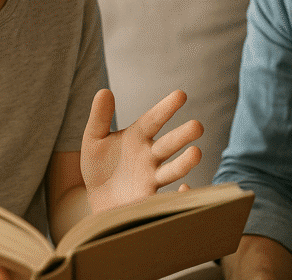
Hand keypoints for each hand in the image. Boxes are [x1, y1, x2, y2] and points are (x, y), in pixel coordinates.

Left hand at [80, 88, 203, 211]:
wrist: (96, 199)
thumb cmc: (99, 166)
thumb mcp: (94, 139)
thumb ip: (100, 117)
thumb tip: (103, 91)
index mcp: (138, 137)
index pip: (154, 120)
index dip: (166, 108)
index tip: (180, 95)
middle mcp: (150, 156)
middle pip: (168, 144)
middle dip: (183, 135)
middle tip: (197, 126)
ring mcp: (151, 179)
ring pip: (172, 170)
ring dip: (185, 162)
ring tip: (196, 153)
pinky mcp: (148, 201)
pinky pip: (168, 198)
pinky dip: (179, 196)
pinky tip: (185, 188)